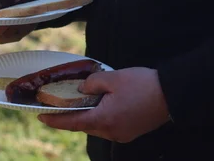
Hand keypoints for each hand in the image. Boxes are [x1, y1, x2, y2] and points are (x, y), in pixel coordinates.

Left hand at [38, 67, 170, 143]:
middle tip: (59, 105)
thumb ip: (92, 83)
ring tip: (79, 103)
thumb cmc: (142, 84)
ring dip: (88, 116)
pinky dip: (101, 117)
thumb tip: (82, 90)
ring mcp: (123, 135)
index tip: (40, 116)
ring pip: (97, 127)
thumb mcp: (113, 78)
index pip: (73, 122)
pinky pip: (109, 126)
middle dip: (72, 116)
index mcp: (104, 120)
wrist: (172, 94)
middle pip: (85, 126)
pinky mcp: (131, 132)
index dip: (55, 120)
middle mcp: (111, 133)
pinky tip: (101, 105)